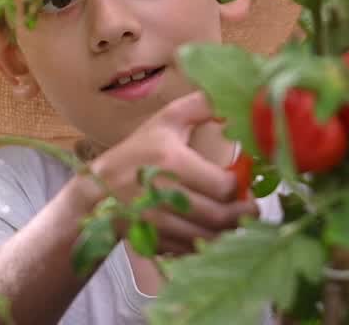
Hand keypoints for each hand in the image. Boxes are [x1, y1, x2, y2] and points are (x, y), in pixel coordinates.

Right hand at [82, 92, 257, 255]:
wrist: (98, 190)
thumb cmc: (137, 151)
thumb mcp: (166, 121)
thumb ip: (201, 106)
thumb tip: (234, 97)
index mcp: (171, 162)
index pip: (223, 186)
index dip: (240, 186)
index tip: (243, 181)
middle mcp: (164, 196)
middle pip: (220, 217)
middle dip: (242, 214)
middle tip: (250, 205)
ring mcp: (159, 224)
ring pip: (210, 238)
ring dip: (228, 231)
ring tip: (234, 218)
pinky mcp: (156, 243)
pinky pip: (192, 250)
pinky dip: (206, 243)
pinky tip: (209, 230)